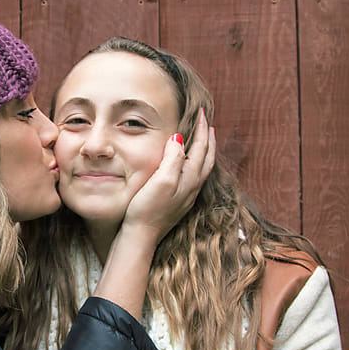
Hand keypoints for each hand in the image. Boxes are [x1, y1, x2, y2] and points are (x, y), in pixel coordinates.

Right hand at [122, 108, 214, 243]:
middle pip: (207, 157)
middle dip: (208, 138)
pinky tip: (188, 166)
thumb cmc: (147, 209)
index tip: (202, 112)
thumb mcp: (161, 180)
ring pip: (202, 168)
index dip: (201, 128)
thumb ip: (173, 158)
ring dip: (205, 151)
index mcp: (190, 178)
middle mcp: (192, 187)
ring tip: (203, 140)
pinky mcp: (178, 203)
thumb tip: (179, 137)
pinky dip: (196, 164)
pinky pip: (194, 177)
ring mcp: (186, 196)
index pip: (201, 147)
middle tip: (207, 123)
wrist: (141, 237)